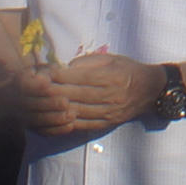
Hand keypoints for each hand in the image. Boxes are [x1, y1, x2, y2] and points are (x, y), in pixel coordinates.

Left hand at [25, 49, 161, 137]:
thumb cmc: (129, 70)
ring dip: (55, 109)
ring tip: (40, 104)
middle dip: (53, 92)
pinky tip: (52, 118)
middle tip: (35, 88)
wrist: (150, 91)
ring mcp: (107, 113)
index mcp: (112, 77)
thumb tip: (65, 67)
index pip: (81, 78)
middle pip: (75, 96)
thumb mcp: (112, 59)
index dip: (60, 76)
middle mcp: (110, 96)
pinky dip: (65, 122)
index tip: (44, 72)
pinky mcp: (105, 124)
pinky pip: (81, 125)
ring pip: (76, 112)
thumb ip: (89, 62)